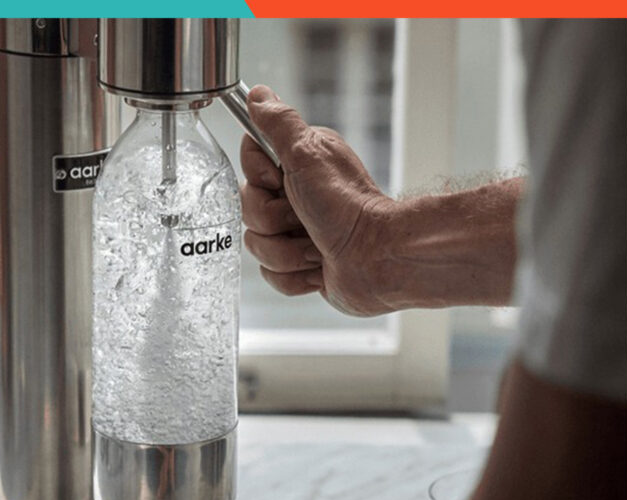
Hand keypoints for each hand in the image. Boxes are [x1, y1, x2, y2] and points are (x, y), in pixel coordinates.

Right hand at [241, 85, 399, 316]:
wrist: (378, 259)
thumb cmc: (348, 208)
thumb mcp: (308, 154)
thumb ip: (279, 124)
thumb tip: (258, 95)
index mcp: (298, 165)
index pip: (248, 171)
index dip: (261, 182)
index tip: (283, 183)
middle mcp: (297, 197)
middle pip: (248, 212)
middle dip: (274, 223)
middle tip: (304, 219)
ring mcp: (298, 233)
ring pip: (257, 246)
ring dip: (286, 253)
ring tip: (317, 248)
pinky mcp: (302, 266)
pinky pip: (271, 276)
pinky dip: (294, 277)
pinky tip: (318, 268)